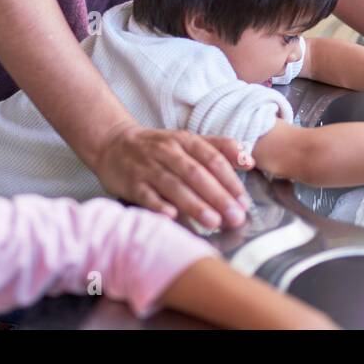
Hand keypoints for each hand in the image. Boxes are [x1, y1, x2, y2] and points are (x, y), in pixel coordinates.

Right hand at [93, 125, 251, 229]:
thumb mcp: (188, 141)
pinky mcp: (131, 183)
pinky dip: (158, 205)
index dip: (230, 179)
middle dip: (218, 196)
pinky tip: (172, 216)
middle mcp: (168, 152)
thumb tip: (249, 160)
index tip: (244, 201)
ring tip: (213, 222)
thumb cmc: (159, 148)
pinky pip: (146, 195)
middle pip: (196, 174)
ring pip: (174, 186)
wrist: (114, 144)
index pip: (212, 159)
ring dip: (194, 204)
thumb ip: (219, 148)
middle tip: (235, 217)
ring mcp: (148, 167)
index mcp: (185, 141)